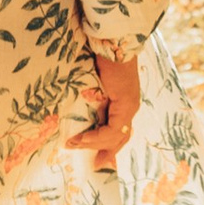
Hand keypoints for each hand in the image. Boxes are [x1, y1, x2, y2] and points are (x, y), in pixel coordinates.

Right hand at [77, 52, 140, 168]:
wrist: (111, 39)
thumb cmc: (99, 54)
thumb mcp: (92, 81)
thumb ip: (90, 96)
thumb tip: (74, 106)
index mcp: (124, 101)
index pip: (118, 130)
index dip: (107, 144)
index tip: (96, 157)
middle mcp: (130, 106)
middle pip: (119, 138)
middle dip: (105, 152)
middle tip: (94, 165)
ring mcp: (130, 106)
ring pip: (116, 137)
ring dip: (95, 145)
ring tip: (74, 146)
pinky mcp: (126, 104)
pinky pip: (112, 130)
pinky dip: (97, 137)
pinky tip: (81, 139)